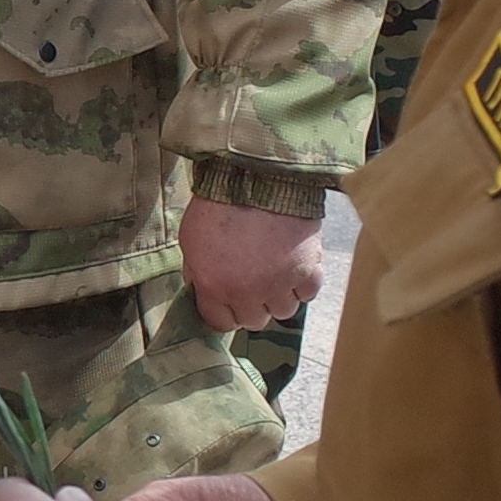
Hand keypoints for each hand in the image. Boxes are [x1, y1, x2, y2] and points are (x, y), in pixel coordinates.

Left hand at [179, 194, 322, 332]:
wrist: (256, 177)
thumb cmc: (218, 204)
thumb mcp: (191, 240)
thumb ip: (198, 272)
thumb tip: (203, 289)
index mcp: (214, 287)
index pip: (221, 323)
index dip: (226, 313)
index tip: (230, 302)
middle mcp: (247, 293)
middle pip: (255, 321)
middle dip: (253, 304)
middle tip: (255, 282)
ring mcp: (279, 284)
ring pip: (284, 311)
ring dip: (280, 295)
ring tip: (277, 272)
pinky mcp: (307, 270)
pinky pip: (309, 293)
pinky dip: (304, 284)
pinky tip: (297, 268)